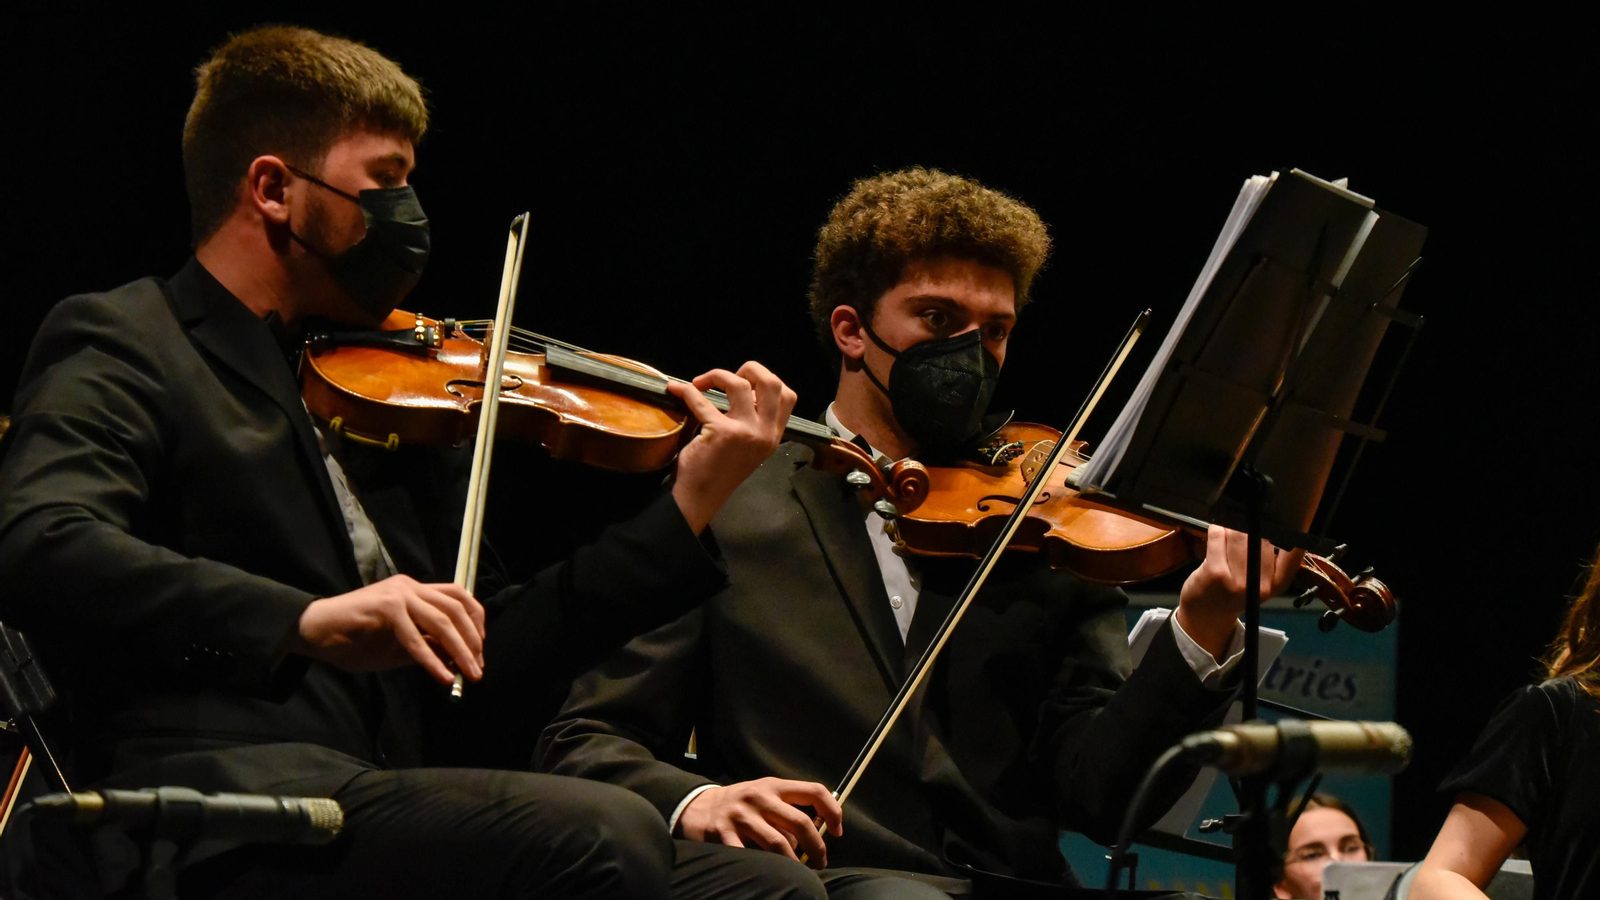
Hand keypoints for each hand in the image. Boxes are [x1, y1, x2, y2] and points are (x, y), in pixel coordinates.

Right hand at [287, 574, 486, 684]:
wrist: (314, 633)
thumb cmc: (354, 639)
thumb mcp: (400, 646)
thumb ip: (428, 647)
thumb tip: (458, 660)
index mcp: (415, 589)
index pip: (458, 597)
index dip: (475, 621)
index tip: (480, 649)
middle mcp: (410, 586)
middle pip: (456, 609)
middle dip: (473, 641)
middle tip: (477, 668)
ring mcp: (398, 595)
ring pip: (441, 621)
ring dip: (460, 651)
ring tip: (469, 675)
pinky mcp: (385, 609)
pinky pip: (415, 638)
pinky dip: (432, 660)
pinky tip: (442, 678)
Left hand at [666, 362, 796, 533]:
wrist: (701, 497)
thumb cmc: (720, 471)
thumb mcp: (748, 447)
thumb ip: (752, 421)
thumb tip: (740, 388)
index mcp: (773, 435)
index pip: (788, 396)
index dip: (767, 381)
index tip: (747, 383)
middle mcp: (765, 433)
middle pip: (771, 382)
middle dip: (750, 368)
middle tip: (728, 376)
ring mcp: (745, 432)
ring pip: (739, 384)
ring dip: (716, 375)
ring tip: (700, 383)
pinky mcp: (721, 432)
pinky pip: (702, 400)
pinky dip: (687, 391)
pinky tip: (677, 390)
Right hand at [678, 777, 843, 868]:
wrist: (698, 806)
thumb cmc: (741, 804)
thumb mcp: (764, 797)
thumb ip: (788, 811)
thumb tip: (816, 836)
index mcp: (774, 786)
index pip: (814, 791)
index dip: (832, 811)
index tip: (837, 831)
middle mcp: (759, 797)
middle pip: (800, 823)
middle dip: (817, 847)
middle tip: (821, 862)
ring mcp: (741, 816)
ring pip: (779, 844)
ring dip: (794, 863)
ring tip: (799, 872)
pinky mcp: (724, 834)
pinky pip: (749, 856)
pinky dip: (764, 868)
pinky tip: (769, 874)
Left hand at [1177, 526, 1303, 659]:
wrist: (1208, 613)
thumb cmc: (1236, 590)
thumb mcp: (1263, 582)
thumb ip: (1272, 558)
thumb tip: (1272, 522)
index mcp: (1278, 584)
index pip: (1294, 553)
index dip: (1286, 531)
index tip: (1277, 521)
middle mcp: (1261, 585)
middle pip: (1261, 536)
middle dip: (1249, 526)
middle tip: (1241, 530)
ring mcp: (1238, 580)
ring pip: (1238, 533)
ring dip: (1231, 527)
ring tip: (1228, 534)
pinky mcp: (1216, 572)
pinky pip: (1218, 535)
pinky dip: (1217, 530)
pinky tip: (1216, 535)